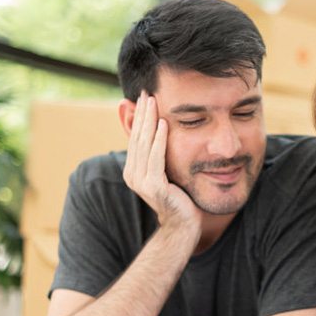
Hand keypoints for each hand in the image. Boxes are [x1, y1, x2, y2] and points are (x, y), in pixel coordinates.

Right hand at [122, 92, 201, 233]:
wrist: (183, 224)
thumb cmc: (178, 196)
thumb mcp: (165, 170)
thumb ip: (158, 153)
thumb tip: (157, 128)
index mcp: (132, 169)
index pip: (135, 136)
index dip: (139, 115)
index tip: (145, 95)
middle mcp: (132, 174)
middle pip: (137, 137)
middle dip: (142, 113)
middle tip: (146, 92)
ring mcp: (140, 181)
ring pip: (144, 144)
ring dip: (149, 121)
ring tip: (153, 101)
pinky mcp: (153, 187)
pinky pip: (156, 158)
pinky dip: (160, 140)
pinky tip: (164, 124)